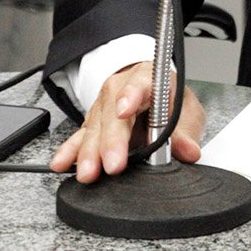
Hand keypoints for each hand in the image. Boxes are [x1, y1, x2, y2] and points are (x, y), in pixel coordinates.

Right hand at [49, 61, 204, 182]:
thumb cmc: (168, 97)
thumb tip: (189, 151)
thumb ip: (185, 131)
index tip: (125, 110)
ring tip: (88, 172)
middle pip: (113, 111)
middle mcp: (120, 88)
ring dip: (89, 151)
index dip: (131, 95)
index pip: (140, 82)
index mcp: (147, 77)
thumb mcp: (185, 109)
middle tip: (112, 164)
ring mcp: (104, 105)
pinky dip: (70, 150)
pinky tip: (62, 163)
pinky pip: (79, 136)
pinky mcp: (93, 123)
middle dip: (111, 139)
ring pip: (94, 126)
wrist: (151, 88)